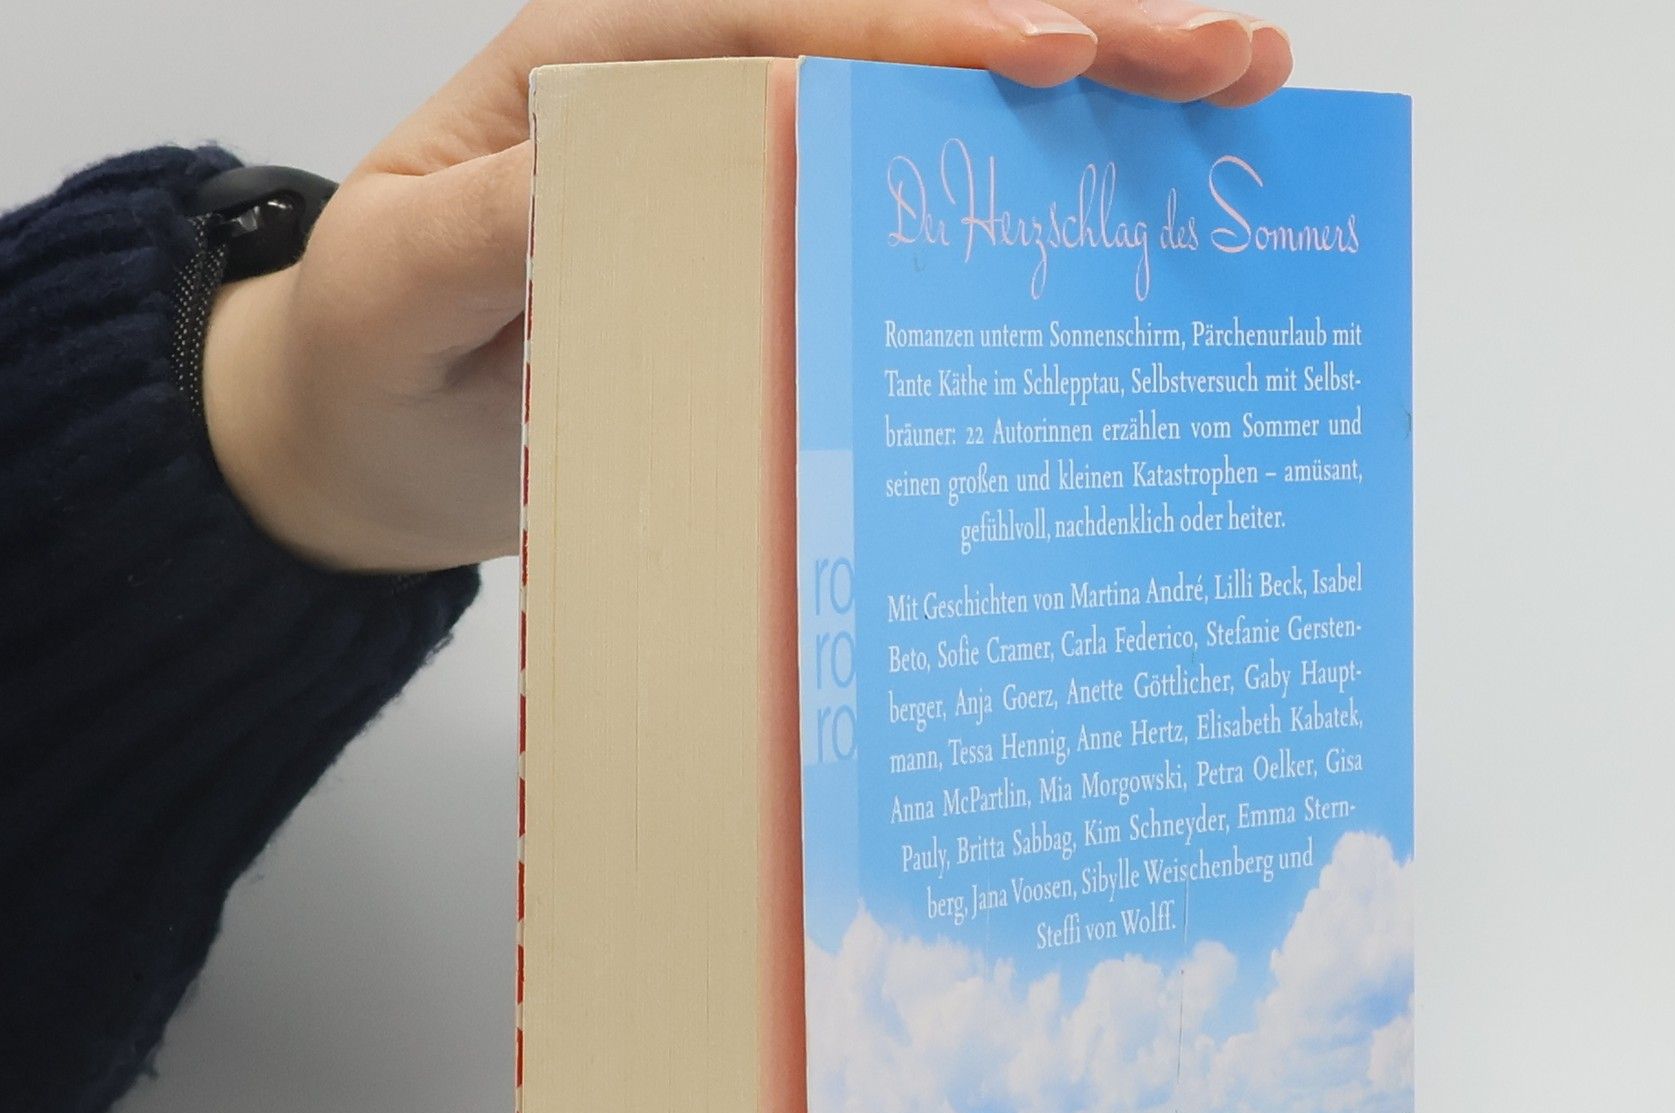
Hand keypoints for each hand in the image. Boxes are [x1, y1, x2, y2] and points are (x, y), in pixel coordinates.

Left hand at [202, 1, 1292, 573]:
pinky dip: (1032, 215)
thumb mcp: (396, 280)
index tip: (1064, 45)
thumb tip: (614, 174)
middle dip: (1079, 33)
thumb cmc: (373, 350)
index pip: (796, 19)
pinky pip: (920, 225)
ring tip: (1238, 94)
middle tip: (1229, 50)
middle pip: (908, 43)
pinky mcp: (788, 268)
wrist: (367, 438)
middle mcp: (709, 101)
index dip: (934, 29)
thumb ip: (486, 222)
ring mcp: (762, 184)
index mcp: (616, 66)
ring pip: (943, 121)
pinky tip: (1136, 212)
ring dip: (1093, 112)